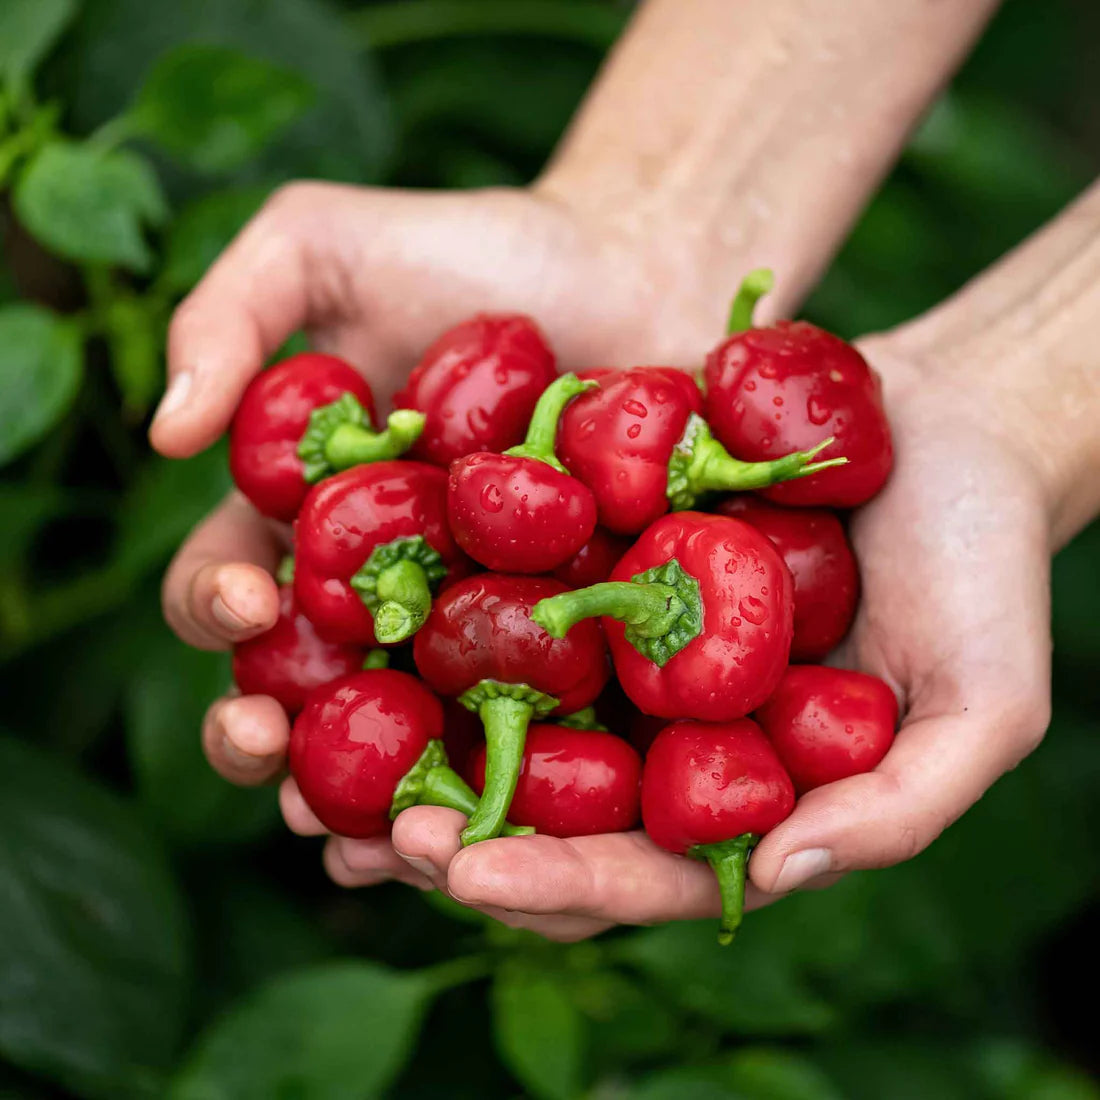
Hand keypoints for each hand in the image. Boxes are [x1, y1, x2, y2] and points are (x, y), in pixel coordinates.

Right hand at [155, 181, 713, 786]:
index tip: (253, 602)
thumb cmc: (480, 251)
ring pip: (403, 740)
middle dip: (269, 739)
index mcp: (311, 518)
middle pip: (302, 693)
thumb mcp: (328, 242)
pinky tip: (489, 829)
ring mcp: (475, 626)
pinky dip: (502, 787)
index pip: (232, 585)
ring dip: (373, 800)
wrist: (638, 269)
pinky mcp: (570, 642)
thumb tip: (162, 430)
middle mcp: (381, 590)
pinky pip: (528, 731)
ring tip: (372, 838)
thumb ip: (233, 312)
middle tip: (273, 755)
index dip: (219, 608)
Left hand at [327, 336, 1052, 937]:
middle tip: (366, 830)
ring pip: (495, 703)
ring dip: (404, 731)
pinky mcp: (591, 549)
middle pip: (539, 804)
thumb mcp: (980, 706)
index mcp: (734, 787)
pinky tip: (351, 606)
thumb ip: (896, 807)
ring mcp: (620, 638)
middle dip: (452, 828)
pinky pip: (500, 582)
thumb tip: (776, 871)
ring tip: (308, 744)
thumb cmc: (982, 570)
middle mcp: (661, 726)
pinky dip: (430, 603)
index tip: (474, 878)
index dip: (557, 886)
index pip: (635, 870)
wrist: (947, 427)